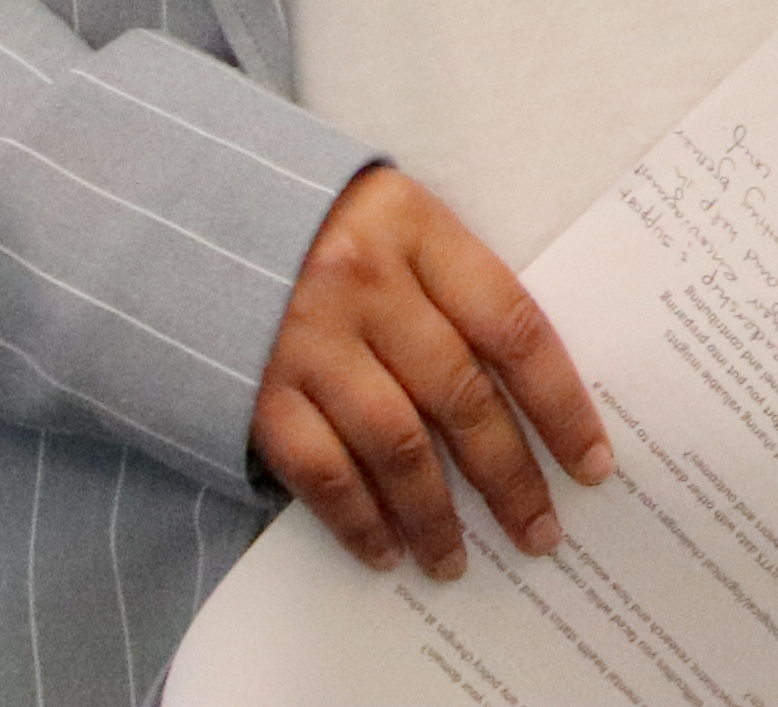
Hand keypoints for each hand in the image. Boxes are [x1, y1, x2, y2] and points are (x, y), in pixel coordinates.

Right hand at [250, 163, 611, 579]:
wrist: (187, 217)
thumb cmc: (319, 224)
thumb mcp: (396, 222)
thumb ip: (453, 286)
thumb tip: (523, 389)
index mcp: (417, 230)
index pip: (512, 326)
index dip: (560, 403)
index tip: (591, 464)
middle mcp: (366, 284)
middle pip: (459, 395)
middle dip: (508, 476)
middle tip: (540, 533)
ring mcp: (304, 339)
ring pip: (394, 443)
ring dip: (434, 514)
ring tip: (458, 560)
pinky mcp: (251, 389)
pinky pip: (319, 469)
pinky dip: (357, 518)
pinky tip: (385, 551)